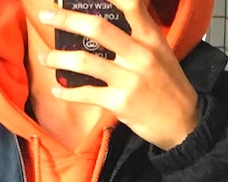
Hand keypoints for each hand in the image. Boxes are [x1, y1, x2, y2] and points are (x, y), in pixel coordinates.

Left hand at [38, 0, 198, 149]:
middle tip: (46, 14)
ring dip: (59, 58)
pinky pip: (86, 94)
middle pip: (98, 28)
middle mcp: (139, 54)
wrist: (183, 124)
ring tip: (44, 57)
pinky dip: (68, 93)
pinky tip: (57, 90)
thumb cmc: (169, 86)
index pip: (129, 4)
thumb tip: (110, 22)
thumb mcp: (161, 52)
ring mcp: (128, 79)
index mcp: (150, 37)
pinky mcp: (120, 102)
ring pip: (85, 62)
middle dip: (67, 19)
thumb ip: (139, 35)